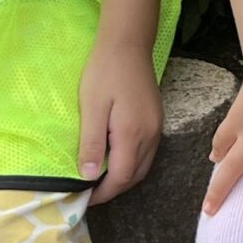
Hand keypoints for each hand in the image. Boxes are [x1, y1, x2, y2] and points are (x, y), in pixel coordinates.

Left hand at [79, 40, 163, 205]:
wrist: (128, 44)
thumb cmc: (104, 72)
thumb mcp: (91, 107)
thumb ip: (92, 143)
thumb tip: (89, 177)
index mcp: (133, 133)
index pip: (121, 177)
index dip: (104, 193)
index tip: (85, 198)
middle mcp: (150, 135)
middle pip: (135, 176)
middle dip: (114, 189)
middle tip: (91, 193)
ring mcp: (156, 127)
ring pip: (143, 166)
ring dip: (124, 178)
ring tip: (101, 179)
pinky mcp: (156, 120)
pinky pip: (146, 153)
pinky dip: (132, 164)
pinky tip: (116, 158)